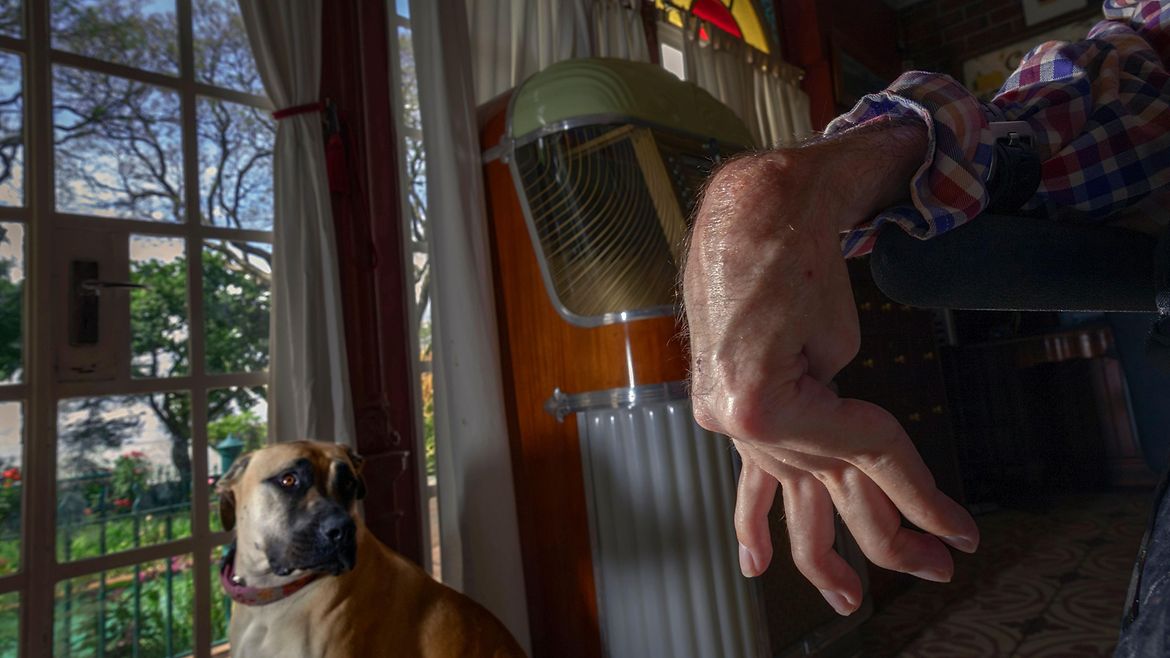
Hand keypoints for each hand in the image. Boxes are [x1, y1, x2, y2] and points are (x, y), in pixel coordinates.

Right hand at [683, 122, 978, 615]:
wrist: (748, 211)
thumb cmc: (797, 256)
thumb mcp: (841, 337)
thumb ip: (842, 404)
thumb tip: (842, 430)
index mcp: (764, 406)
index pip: (864, 455)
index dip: (920, 492)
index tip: (960, 528)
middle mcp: (739, 422)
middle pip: (825, 491)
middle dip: (888, 537)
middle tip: (939, 566)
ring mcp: (729, 417)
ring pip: (785, 494)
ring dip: (820, 549)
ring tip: (850, 598)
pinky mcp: (729, 405)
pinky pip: (742, 472)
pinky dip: (751, 517)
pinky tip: (754, 561)